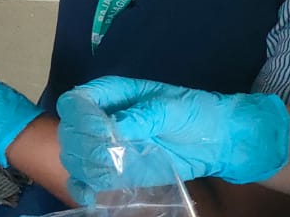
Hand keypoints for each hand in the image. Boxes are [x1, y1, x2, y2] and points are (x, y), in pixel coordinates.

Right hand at [58, 77, 289, 204]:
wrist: (219, 142)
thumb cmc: (196, 114)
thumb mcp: (173, 108)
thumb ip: (143, 115)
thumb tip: (114, 127)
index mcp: (112, 94)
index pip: (76, 101)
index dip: (80, 117)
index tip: (103, 133)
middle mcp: (102, 118)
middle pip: (70, 130)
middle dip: (82, 146)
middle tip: (106, 158)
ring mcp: (106, 146)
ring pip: (74, 155)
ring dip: (82, 167)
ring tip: (105, 176)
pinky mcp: (115, 170)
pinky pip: (87, 178)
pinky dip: (83, 186)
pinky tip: (89, 194)